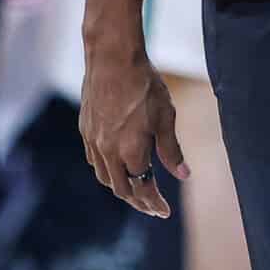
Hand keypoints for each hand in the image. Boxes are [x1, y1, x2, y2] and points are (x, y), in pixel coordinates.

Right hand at [80, 44, 188, 217]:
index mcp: (131, 152)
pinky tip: (114, 165)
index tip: (164, 212)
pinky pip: (94, 160)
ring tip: (134, 190)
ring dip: (120, 188)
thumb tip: (183, 175)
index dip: (154, 203)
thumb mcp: (165, 117)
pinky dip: (105, 169)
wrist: (112, 58)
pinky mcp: (85, 128)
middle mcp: (108, 152)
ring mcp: (93, 141)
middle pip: (122, 189)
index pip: (143, 189)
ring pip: (104, 176)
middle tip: (152, 207)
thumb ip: (171, 150)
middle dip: (138, 201)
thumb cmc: (144, 85)